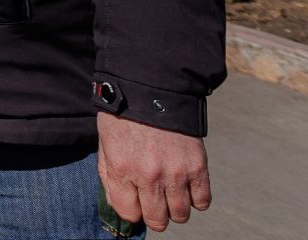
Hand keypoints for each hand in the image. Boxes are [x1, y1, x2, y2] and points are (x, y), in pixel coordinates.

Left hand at [97, 112, 211, 230]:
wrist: (152, 87)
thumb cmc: (123, 116)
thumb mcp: (105, 144)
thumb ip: (110, 177)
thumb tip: (121, 207)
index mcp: (122, 169)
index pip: (129, 213)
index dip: (131, 210)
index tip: (134, 201)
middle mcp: (150, 175)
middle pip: (157, 220)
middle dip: (153, 214)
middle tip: (153, 201)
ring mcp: (176, 172)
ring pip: (180, 215)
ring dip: (174, 209)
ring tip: (169, 193)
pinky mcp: (198, 166)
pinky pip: (202, 201)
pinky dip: (195, 199)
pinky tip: (186, 187)